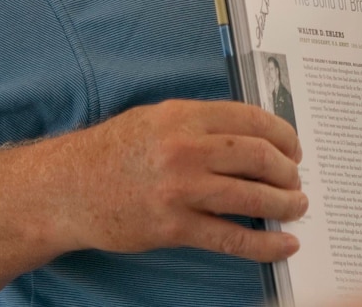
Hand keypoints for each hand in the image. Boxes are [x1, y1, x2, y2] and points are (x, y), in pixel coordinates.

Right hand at [52, 99, 307, 261]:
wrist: (65, 189)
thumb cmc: (113, 152)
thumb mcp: (156, 119)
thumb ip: (201, 123)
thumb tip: (251, 136)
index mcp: (184, 116)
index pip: (250, 120)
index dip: (282, 134)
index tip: (294, 147)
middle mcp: (185, 148)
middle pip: (258, 156)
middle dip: (287, 170)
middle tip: (296, 180)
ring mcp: (180, 189)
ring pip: (250, 195)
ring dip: (283, 204)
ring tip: (296, 207)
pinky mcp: (172, 227)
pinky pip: (230, 236)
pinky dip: (264, 244)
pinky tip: (284, 245)